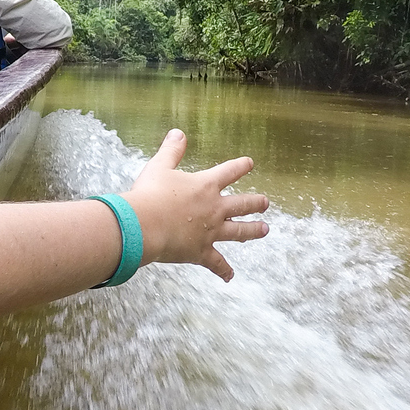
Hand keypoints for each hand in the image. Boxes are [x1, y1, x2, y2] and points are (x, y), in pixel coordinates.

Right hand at [122, 129, 268, 280]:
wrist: (144, 225)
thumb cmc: (150, 194)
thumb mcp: (159, 167)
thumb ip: (171, 151)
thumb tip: (178, 133)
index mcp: (205, 185)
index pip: (229, 172)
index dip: (240, 166)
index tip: (250, 163)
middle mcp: (214, 208)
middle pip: (242, 204)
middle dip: (256, 202)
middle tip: (266, 202)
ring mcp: (211, 232)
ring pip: (239, 232)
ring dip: (253, 231)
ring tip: (264, 230)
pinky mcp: (201, 252)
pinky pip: (216, 263)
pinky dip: (223, 270)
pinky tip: (229, 276)